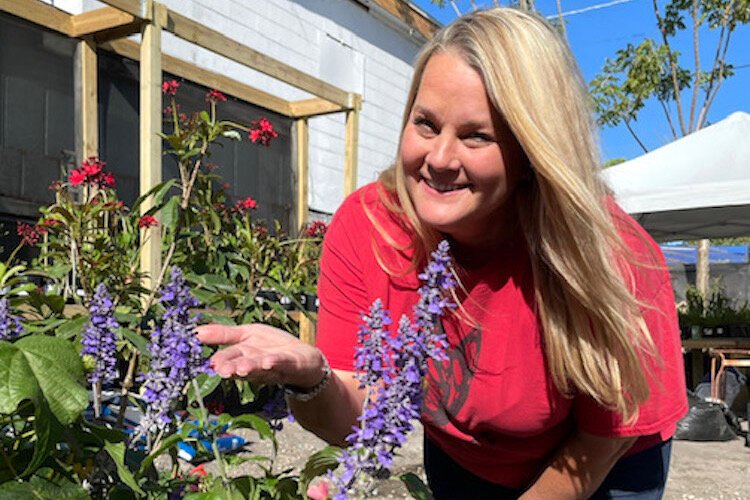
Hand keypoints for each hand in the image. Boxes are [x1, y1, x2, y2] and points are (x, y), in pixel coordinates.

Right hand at [197, 323, 325, 387]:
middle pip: (241, 366)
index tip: (209, 363)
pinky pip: (282, 362)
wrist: (303, 359)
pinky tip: (268, 360)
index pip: (227, 358)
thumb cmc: (272, 346)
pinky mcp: (290, 363)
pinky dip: (275, 361)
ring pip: (259, 367)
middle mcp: (255, 364)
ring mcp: (272, 365)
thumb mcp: (245, 334)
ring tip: (242, 368)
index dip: (218, 361)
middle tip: (222, 369)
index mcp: (242, 355)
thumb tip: (195, 331)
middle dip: (232, 368)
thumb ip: (222, 334)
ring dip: (250, 367)